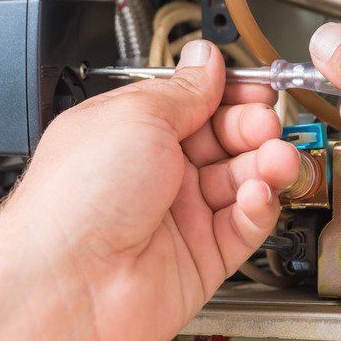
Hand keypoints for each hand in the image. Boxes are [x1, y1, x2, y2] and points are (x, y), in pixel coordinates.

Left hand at [0, 39, 299, 340]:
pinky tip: (256, 194)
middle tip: (266, 125)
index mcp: (133, 132)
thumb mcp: (136, 116)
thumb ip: (183, 90)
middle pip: (226, 141)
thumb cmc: (75, 199)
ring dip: (265, 165)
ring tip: (274, 159)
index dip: (231, 95)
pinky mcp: (201, 259)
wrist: (65, 281)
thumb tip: (205, 59)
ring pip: (242, 183)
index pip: (197, 104)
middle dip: (253, 128)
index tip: (257, 90)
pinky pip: (244, 227)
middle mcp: (156, 174)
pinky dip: (258, 208)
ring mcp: (179, 217)